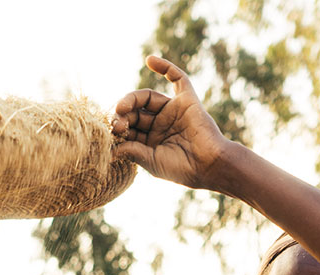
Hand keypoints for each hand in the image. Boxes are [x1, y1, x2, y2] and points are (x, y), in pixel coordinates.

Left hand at [112, 55, 233, 190]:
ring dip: (132, 99)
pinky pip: (177, 78)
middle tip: (117, 121)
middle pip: (135, 111)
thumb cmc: (182, 169)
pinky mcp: (187, 100)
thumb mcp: (151, 161)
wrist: (209, 166)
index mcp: (151, 140)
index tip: (113, 132)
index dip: (119, 126)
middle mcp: (160, 124)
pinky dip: (165, 67)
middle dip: (123, 115)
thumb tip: (110, 149)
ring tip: (122, 107)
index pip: (130, 127)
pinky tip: (149, 60)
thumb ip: (131, 151)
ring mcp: (173, 111)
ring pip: (148, 97)